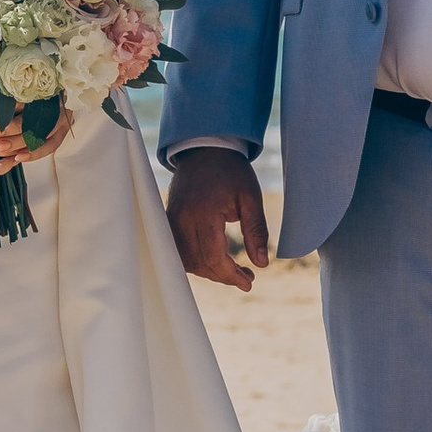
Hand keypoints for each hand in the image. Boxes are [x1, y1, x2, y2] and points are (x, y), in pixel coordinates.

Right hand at [167, 149, 269, 289]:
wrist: (205, 148)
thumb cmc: (231, 171)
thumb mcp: (251, 198)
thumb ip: (256, 231)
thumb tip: (262, 264)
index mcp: (205, 212)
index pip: (213, 257)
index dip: (231, 275)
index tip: (249, 282)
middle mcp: (183, 219)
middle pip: (199, 263)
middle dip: (223, 276)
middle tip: (246, 277)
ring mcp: (172, 220)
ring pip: (186, 260)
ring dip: (209, 271)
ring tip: (232, 270)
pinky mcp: (169, 220)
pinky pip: (178, 250)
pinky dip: (195, 260)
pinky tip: (213, 259)